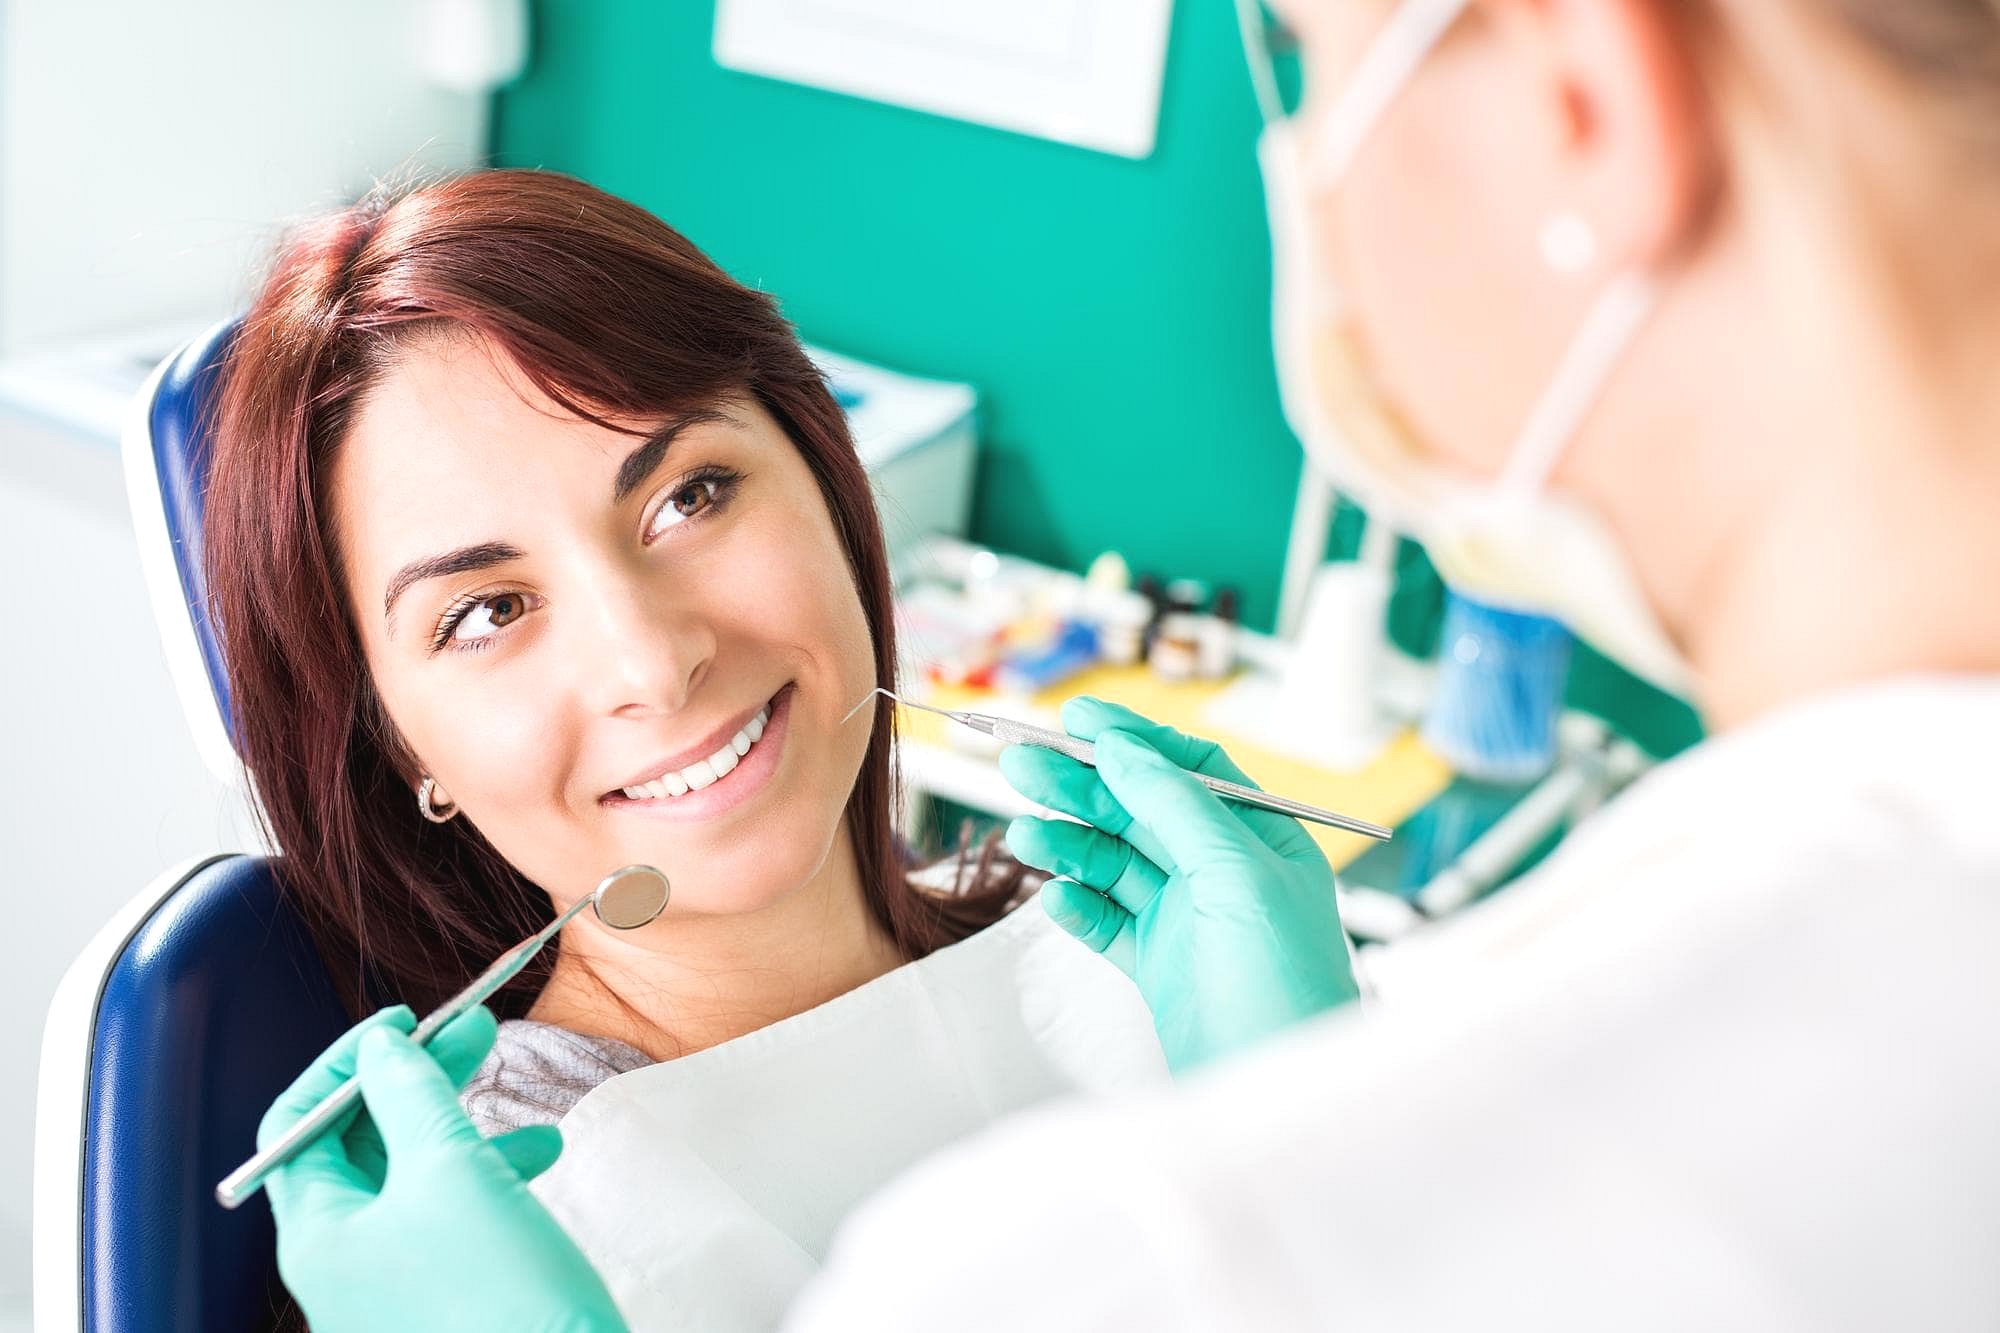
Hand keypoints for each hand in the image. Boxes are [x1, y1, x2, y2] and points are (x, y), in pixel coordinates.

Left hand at [259, 1005, 626, 1332]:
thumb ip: (411, 1094)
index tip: (405, 1023)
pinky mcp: (446, 1302)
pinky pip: (452, 1219)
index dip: (346, 1063)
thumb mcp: (451, 1169)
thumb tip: (382, 1048)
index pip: (298, 1125)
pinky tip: (542, 1152)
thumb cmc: (495, 1294)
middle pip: (361, 1145)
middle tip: (471, 1029)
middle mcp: (343, 1265)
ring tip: (513, 1080)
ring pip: (415, 1178)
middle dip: (417, 1079)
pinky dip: (490, 1174)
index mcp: (318, 1234)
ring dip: (462, 1119)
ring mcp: (392, 1288)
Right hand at [1001, 697, 1359, 1070]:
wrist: (1278, 1093)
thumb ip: (1177, 806)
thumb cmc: (1285, 985)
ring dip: (1067, 844)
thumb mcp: (1236, 876)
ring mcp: (1189, 920)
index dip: (1133, 741)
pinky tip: (1056, 897)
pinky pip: (1106, 920)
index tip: (1076, 719)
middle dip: (1080, 787)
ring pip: (1114, 864)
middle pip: (1139, 812)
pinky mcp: (1160, 967)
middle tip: (1018, 764)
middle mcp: (1223, 874)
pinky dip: (1077, 905)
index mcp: (1260, 841)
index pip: (1190, 770)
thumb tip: (1125, 749)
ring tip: (1022, 836)